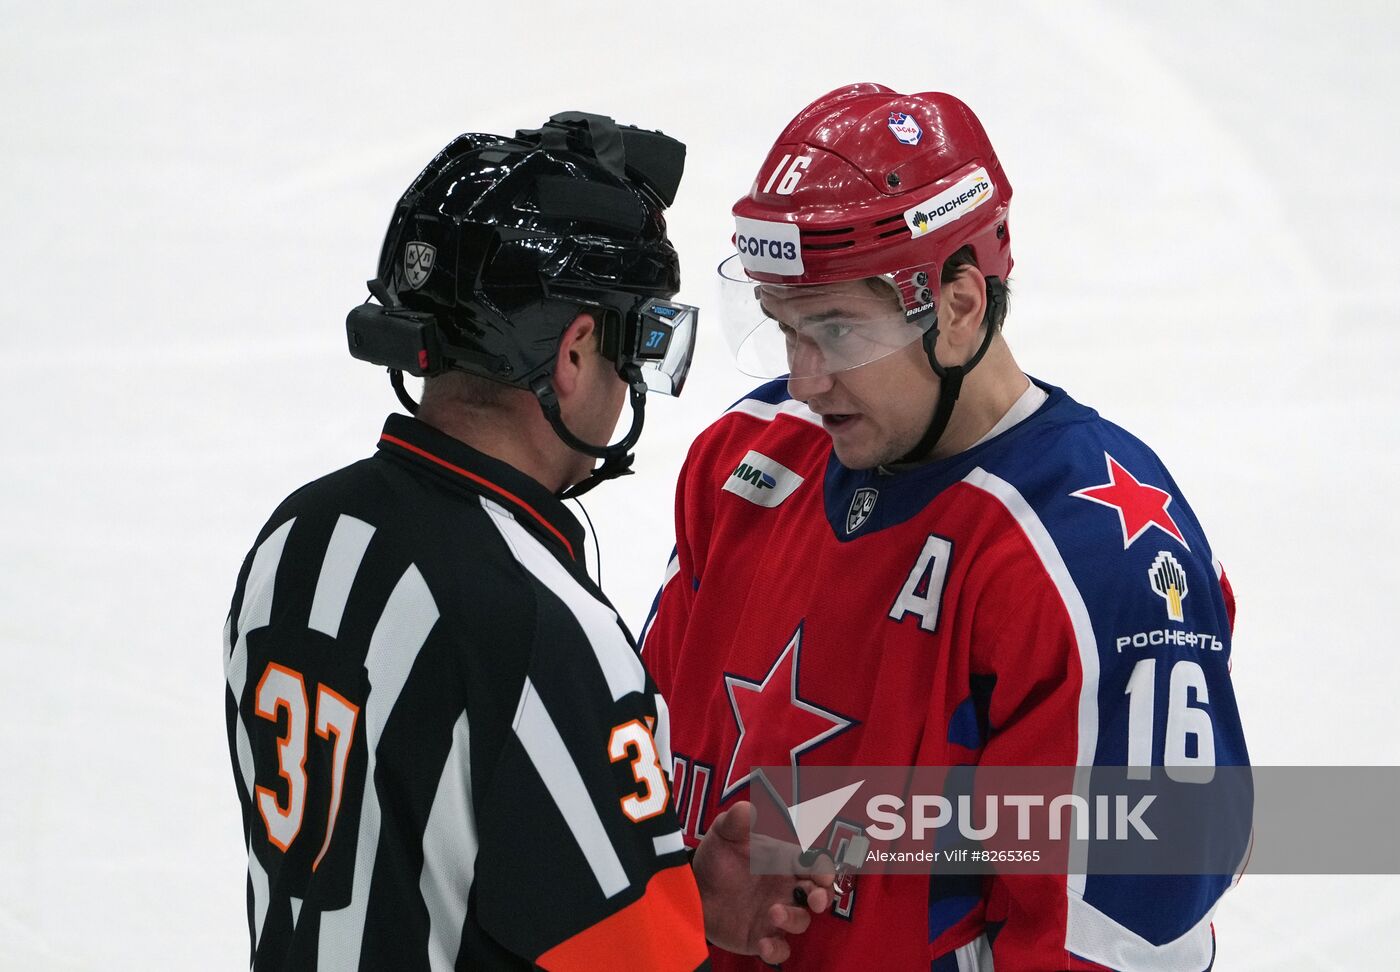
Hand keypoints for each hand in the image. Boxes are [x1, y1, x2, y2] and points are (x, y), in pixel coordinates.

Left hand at [691, 801, 835, 963]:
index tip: (822, 875)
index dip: (823, 869)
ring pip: (801, 921)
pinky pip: (780, 948)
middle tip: (816, 900)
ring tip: (773, 911)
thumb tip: (749, 809)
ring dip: (793, 918)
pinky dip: (777, 949)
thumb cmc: (716, 857)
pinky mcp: (762, 937)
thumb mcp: (723, 834)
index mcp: (785, 862)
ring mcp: (776, 914)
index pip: (815, 864)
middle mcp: (786, 889)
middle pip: (818, 894)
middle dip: (823, 897)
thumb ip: (737, 821)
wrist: (693, 888)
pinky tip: (764, 944)